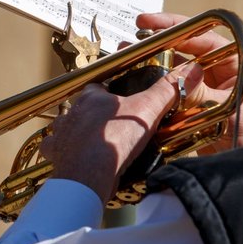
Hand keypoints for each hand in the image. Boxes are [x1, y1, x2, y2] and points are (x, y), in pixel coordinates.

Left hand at [40, 63, 201, 202]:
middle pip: (81, 109)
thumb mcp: (148, 110)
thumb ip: (167, 90)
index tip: (119, 101)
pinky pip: (54, 150)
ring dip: (75, 134)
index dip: (108, 94)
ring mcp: (61, 133)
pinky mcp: (55, 154)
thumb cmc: (115, 138)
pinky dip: (62, 154)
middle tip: (110, 127)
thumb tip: (188, 71)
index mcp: (92, 97)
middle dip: (93, 116)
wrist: (90, 171)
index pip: (98, 88)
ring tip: (92, 144)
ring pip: (65, 128)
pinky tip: (73, 160)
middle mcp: (72, 112)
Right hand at [136, 12, 242, 147]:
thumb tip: (172, 80)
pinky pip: (173, 94)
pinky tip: (137, 85)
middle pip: (185, 52)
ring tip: (128, 60)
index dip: (175, 27)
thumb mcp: (227, 112)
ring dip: (154, 66)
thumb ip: (199, 94)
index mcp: (237, 64)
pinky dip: (157, 90)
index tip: (149, 24)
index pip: (203, 37)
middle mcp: (221, 73)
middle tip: (133, 40)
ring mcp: (207, 91)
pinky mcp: (195, 109)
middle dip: (159, 45)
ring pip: (176, 72)